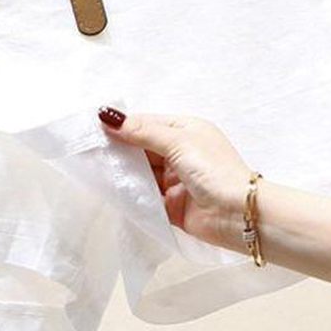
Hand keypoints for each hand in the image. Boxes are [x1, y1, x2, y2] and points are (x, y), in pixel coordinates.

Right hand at [98, 107, 252, 249]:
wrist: (241, 215)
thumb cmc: (214, 170)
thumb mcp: (177, 142)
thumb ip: (141, 131)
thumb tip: (108, 115)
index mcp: (184, 130)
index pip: (145, 124)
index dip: (121, 126)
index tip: (93, 129)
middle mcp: (179, 153)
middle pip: (140, 148)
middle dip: (118, 151)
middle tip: (89, 152)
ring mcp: (174, 180)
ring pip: (140, 173)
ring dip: (123, 173)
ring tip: (95, 171)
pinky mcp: (170, 205)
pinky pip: (144, 197)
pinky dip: (130, 195)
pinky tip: (110, 192)